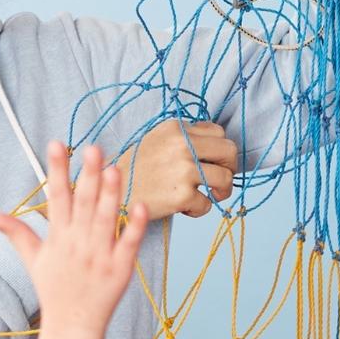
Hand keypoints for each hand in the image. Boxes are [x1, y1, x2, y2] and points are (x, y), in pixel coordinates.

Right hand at [0, 142, 146, 335]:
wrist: (73, 326)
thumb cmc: (54, 290)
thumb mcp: (32, 260)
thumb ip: (16, 233)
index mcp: (58, 237)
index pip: (56, 197)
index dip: (56, 170)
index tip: (57, 144)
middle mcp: (78, 243)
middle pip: (83, 203)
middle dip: (87, 175)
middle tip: (93, 148)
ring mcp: (100, 255)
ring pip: (105, 219)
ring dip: (110, 194)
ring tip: (114, 168)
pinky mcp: (120, 268)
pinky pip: (128, 243)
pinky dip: (134, 226)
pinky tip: (139, 206)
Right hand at [119, 119, 237, 219]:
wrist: (109, 192)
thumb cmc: (134, 168)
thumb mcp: (156, 139)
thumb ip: (184, 138)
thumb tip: (217, 144)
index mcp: (176, 129)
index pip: (219, 132)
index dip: (220, 150)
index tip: (213, 163)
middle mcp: (182, 146)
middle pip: (230, 152)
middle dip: (230, 168)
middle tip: (220, 181)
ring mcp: (183, 170)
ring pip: (225, 179)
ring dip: (222, 191)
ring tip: (208, 196)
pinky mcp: (181, 195)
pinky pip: (207, 204)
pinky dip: (198, 209)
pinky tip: (183, 208)